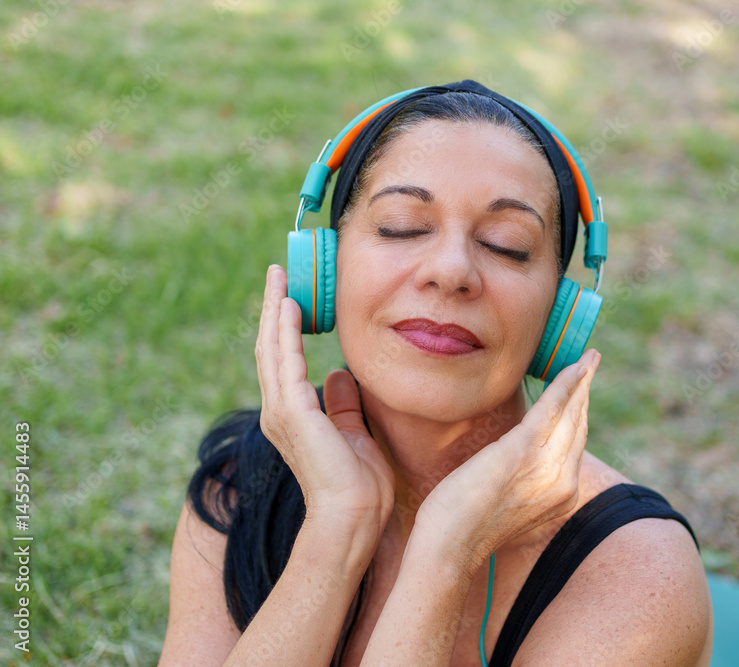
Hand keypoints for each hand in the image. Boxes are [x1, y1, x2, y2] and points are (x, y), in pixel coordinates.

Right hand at [255, 265, 394, 534]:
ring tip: (279, 277)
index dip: (284, 327)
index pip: (284, 361)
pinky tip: (289, 305)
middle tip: (278, 273)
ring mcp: (280, 412)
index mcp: (292, 416)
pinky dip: (285, 332)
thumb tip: (339, 375)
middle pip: (270, 348)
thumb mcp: (353, 432)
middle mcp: (278, 411)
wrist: (354, 516)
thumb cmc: (359, 484)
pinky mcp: (291, 412)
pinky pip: (286, 361)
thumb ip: (343, 403)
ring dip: (275, 310)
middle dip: (273, 308)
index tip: (291, 297)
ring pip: (272, 348)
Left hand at [414, 348, 601, 566]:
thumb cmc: (466, 526)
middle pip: (579, 426)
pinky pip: (552, 409)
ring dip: (581, 380)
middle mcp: (563, 482)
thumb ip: (528, 482)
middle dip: (585, 391)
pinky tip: (575, 367)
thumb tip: (524, 461)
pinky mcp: (523, 451)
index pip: (576, 445)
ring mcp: (546, 468)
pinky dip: (566, 384)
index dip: (579, 414)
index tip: (582, 390)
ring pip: (571, 414)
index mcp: (562, 496)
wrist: (449, 547)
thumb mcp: (510, 503)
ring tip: (589, 358)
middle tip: (591, 362)